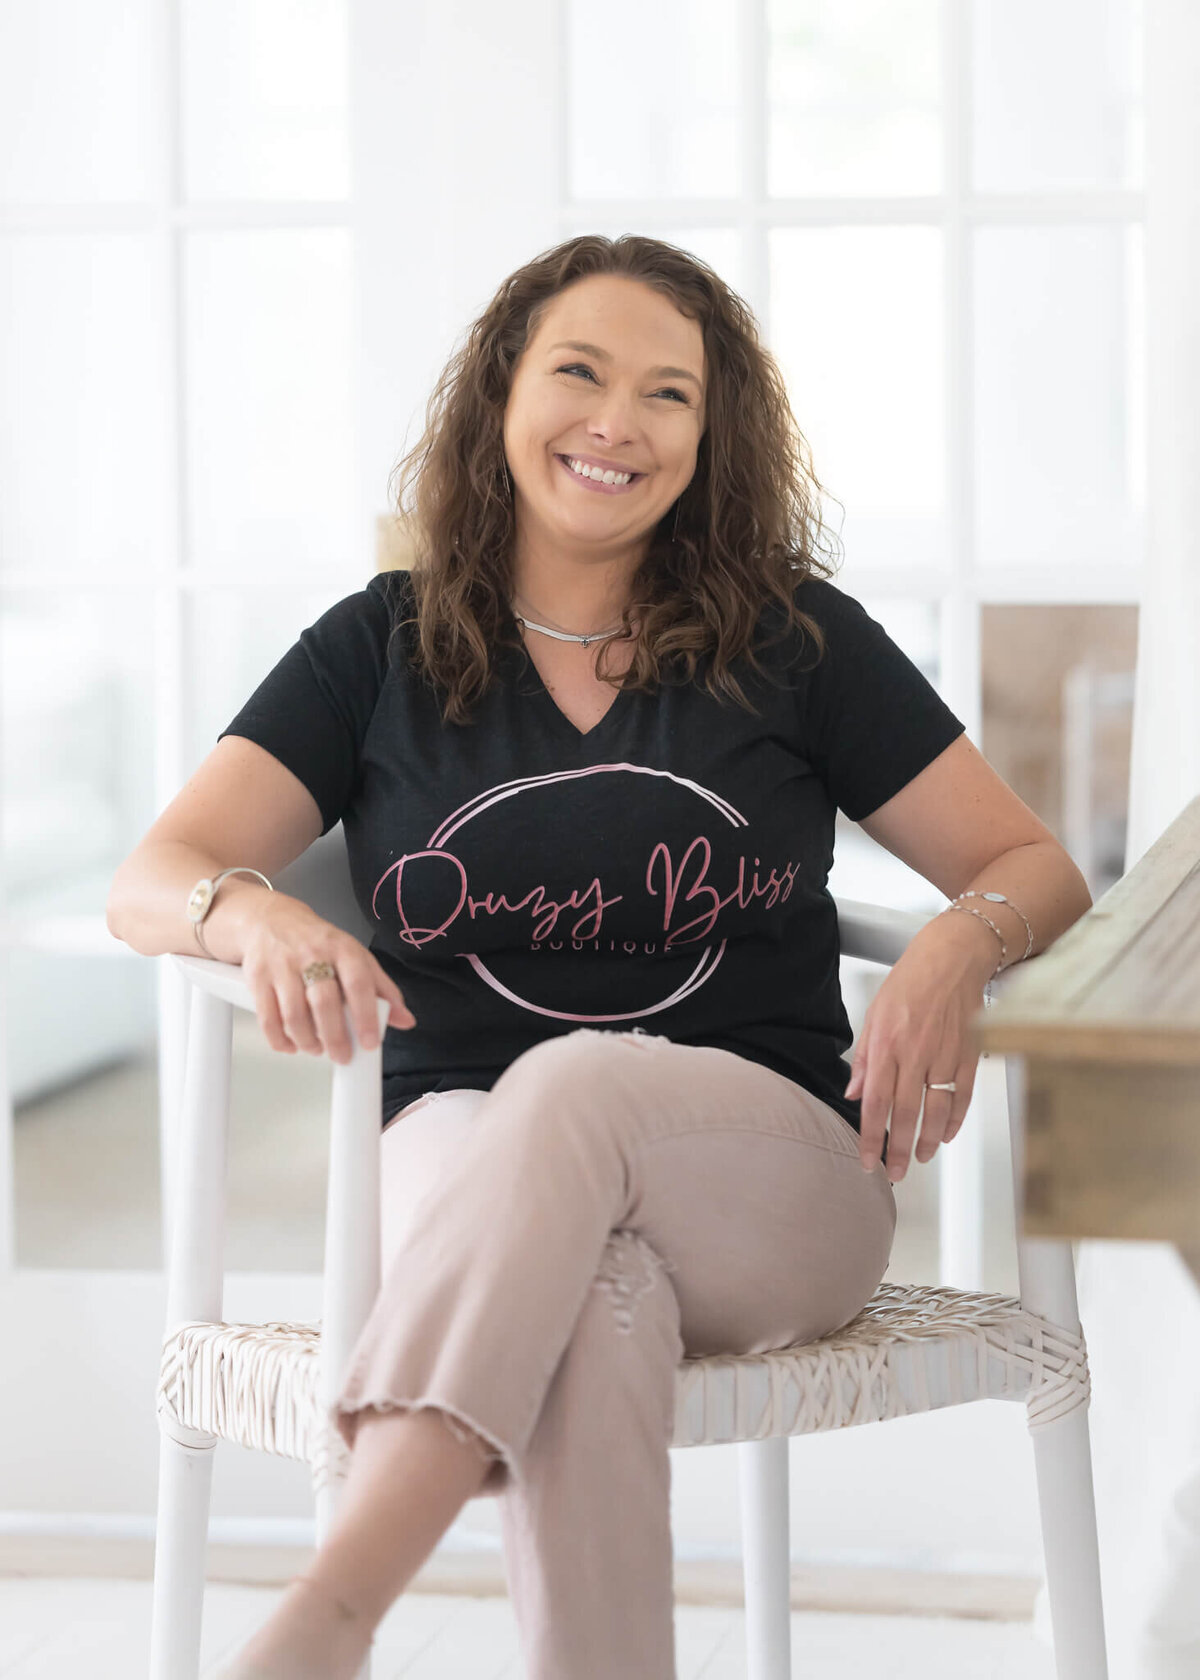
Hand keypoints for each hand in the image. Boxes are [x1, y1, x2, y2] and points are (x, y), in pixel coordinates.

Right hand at [239, 893, 415, 1064]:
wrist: (268, 919)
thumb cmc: (317, 942)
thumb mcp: (354, 956)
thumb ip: (381, 989)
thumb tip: (404, 1020)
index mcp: (342, 949)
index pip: (358, 982)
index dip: (366, 1016)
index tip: (370, 1042)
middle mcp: (312, 954)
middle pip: (323, 1002)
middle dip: (335, 1036)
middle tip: (342, 1055)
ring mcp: (282, 966)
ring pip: (293, 1013)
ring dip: (307, 1040)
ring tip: (317, 1049)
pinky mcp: (258, 977)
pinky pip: (267, 1016)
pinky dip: (279, 1039)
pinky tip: (291, 1045)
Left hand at [843, 938, 987, 1182]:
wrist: (953, 958)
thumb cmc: (911, 981)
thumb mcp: (874, 1013)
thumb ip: (864, 1057)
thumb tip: (854, 1094)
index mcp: (887, 1044)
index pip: (875, 1102)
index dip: (871, 1137)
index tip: (867, 1159)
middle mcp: (915, 1054)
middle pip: (905, 1114)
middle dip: (898, 1150)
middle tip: (894, 1173)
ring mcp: (945, 1056)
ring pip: (936, 1111)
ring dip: (926, 1140)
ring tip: (918, 1159)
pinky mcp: (968, 1054)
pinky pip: (962, 1096)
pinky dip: (955, 1120)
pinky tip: (945, 1134)